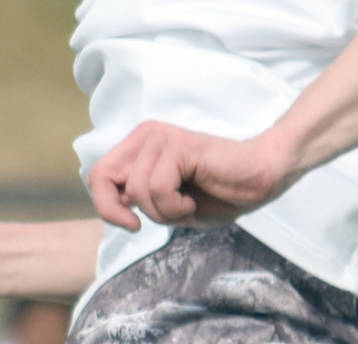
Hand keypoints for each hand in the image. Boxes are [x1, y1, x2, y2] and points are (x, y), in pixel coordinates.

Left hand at [87, 121, 294, 229]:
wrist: (259, 177)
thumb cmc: (218, 191)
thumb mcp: (167, 202)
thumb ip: (138, 196)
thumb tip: (114, 200)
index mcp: (142, 144)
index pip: (98, 175)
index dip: (105, 206)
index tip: (132, 223)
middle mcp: (147, 134)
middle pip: (101, 177)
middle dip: (118, 210)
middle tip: (147, 222)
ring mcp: (162, 137)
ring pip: (137, 191)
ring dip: (162, 212)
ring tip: (187, 203)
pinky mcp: (179, 145)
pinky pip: (158, 189)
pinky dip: (176, 206)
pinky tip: (194, 198)